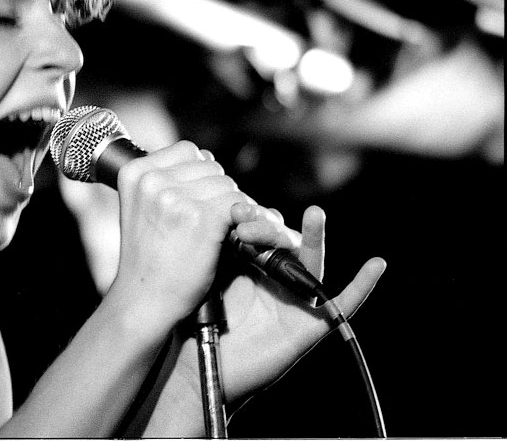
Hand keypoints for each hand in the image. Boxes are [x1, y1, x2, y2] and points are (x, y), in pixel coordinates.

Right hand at [108, 142, 253, 332]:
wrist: (144, 299)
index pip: (188, 150)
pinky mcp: (201, 218)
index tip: (195, 200)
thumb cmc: (148, 257)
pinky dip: (241, 222)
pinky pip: (238, 205)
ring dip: (230, 208)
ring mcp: (175, 198)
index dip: (199, 175)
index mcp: (134, 172)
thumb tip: (208, 160)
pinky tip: (228, 239)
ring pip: (227, 185)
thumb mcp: (141, 207)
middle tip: (208, 222)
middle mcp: (152, 180)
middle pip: (211, 166)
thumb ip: (164, 180)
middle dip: (216, 192)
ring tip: (214, 233)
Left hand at [133, 205, 384, 436]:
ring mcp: (296, 302)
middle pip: (285, 243)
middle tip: (246, 218)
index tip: (233, 210)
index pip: (262, 231)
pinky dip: (362, 286)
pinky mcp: (309, 327)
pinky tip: (377, 265)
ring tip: (315, 214)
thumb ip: (221, 250)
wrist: (202, 368)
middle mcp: (278, 281)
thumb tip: (223, 214)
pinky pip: (341, 305)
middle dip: (268, 227)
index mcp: (254, 266)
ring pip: (310, 264)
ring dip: (313, 238)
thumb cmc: (201, 324)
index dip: (252, 219)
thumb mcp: (210, 278)